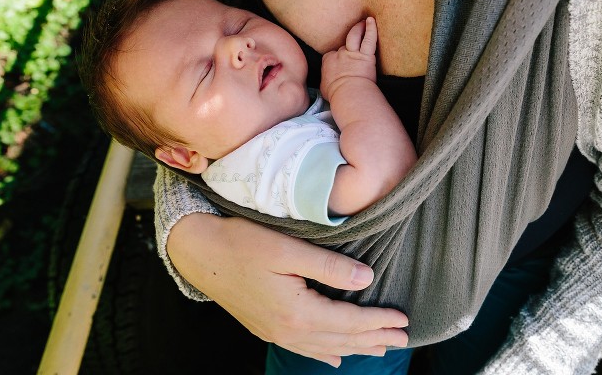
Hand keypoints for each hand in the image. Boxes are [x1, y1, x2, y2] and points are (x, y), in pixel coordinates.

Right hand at [167, 214, 408, 366]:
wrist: (198, 252)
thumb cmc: (241, 243)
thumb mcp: (288, 249)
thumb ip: (328, 266)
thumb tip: (366, 278)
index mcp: (297, 312)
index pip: (349, 321)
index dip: (378, 322)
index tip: (403, 320)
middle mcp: (288, 330)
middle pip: (341, 339)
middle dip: (374, 339)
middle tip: (403, 339)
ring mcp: (275, 332)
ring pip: (324, 347)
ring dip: (354, 347)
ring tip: (379, 349)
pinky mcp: (266, 327)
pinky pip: (303, 348)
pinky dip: (324, 353)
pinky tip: (334, 357)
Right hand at [321, 17, 377, 101]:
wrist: (348, 94)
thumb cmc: (336, 94)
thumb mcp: (323, 88)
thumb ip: (325, 81)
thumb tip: (327, 85)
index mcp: (328, 61)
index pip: (332, 54)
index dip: (337, 57)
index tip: (341, 61)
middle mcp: (339, 54)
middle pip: (343, 45)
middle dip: (347, 41)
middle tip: (353, 35)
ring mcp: (352, 53)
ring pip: (354, 36)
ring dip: (358, 28)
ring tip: (363, 21)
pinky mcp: (365, 55)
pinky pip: (369, 39)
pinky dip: (371, 29)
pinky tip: (371, 20)